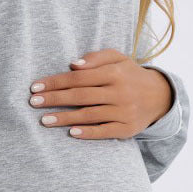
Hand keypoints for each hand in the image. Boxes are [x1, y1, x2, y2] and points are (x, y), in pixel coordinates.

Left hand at [28, 49, 172, 138]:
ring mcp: (124, 112)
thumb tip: (72, 65)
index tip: (35, 87)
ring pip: (89, 115)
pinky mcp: (128, 129)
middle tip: (33, 103)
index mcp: (115, 73)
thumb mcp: (118, 59)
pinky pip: (105, 132)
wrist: (159, 96)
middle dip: (55, 99)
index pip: (79, 77)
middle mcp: (120, 92)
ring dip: (64, 118)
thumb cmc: (129, 75)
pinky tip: (70, 133)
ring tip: (44, 120)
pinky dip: (88, 133)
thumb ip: (96, 58)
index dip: (55, 82)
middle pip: (81, 96)